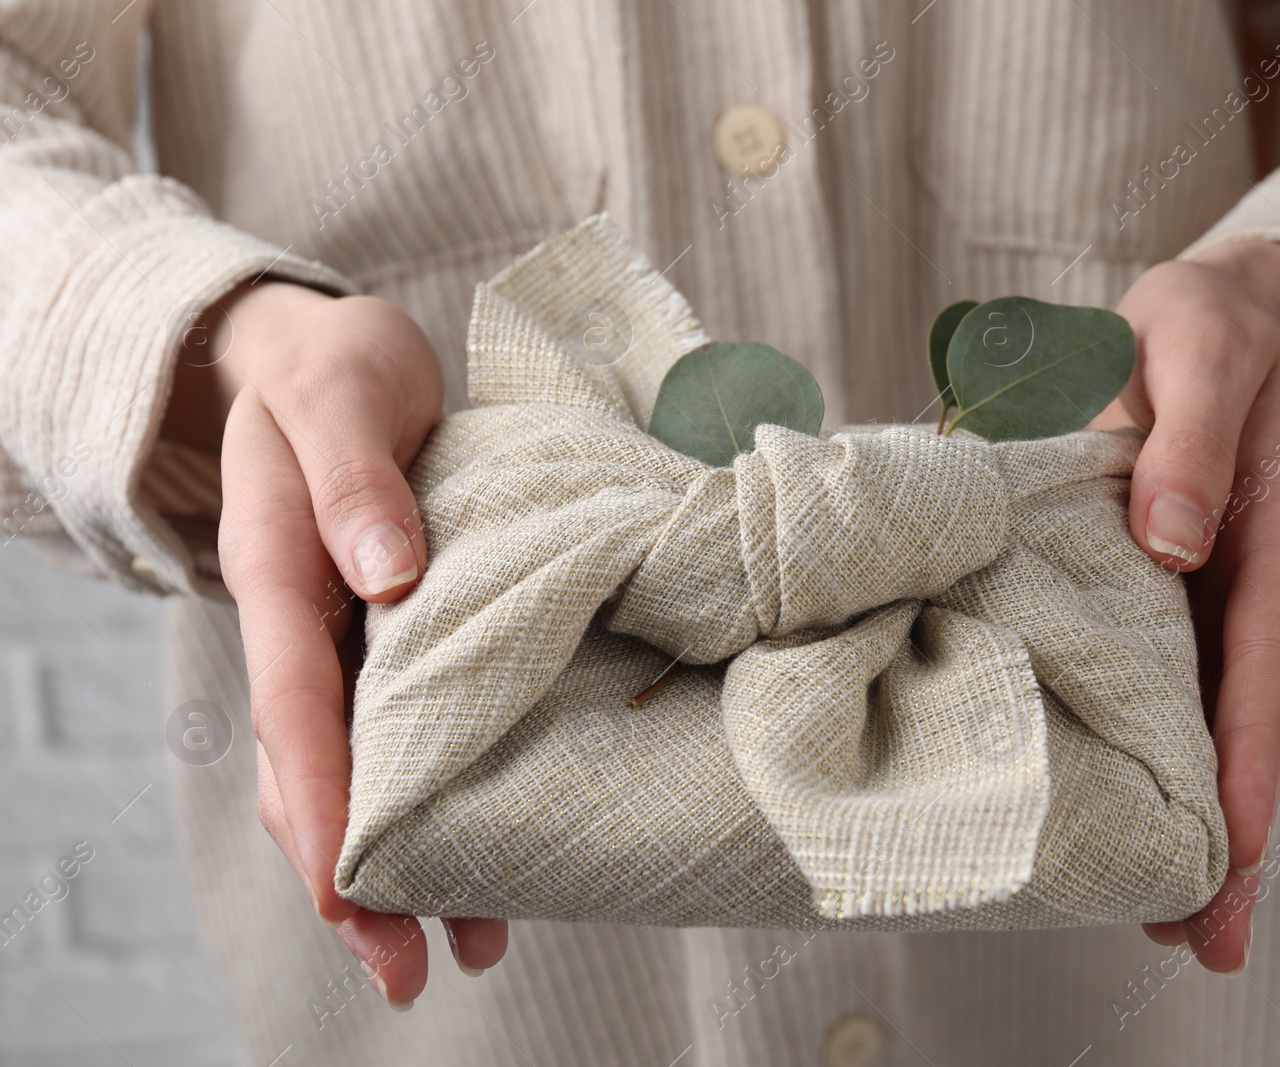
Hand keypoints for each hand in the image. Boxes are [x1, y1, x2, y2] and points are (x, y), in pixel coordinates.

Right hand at [162, 282, 506, 1005]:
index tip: (356, 889)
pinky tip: (481, 860)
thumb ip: (354, 474)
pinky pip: (396, 739)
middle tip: (406, 971)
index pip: (295, 708)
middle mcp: (303, 628)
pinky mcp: (386, 643)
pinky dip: (431, 804)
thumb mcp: (343, 392)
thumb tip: (387, 573)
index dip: (325, 803)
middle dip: (354, 879)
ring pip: (356, 776)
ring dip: (399, 868)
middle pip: (316, 774)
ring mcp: (341, 644)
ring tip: (461, 951)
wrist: (328, 360)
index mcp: (280, 574)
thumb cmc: (337, 370)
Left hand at [1095, 241, 1279, 972]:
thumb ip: (1186, 440)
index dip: (1245, 760)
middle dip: (1231, 836)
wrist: (1212, 319)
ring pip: (1208, 724)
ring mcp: (1211, 599)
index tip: (1228, 845)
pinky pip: (1168, 689)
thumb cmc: (1203, 332)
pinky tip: (1129, 819)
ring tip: (1166, 924)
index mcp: (1271, 535)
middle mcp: (1248, 585)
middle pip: (1246, 724)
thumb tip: (1167, 540)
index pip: (1265, 665)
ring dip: (1196, 822)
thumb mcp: (1196, 351)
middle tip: (1201, 942)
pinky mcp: (1170, 599)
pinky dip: (1158, 761)